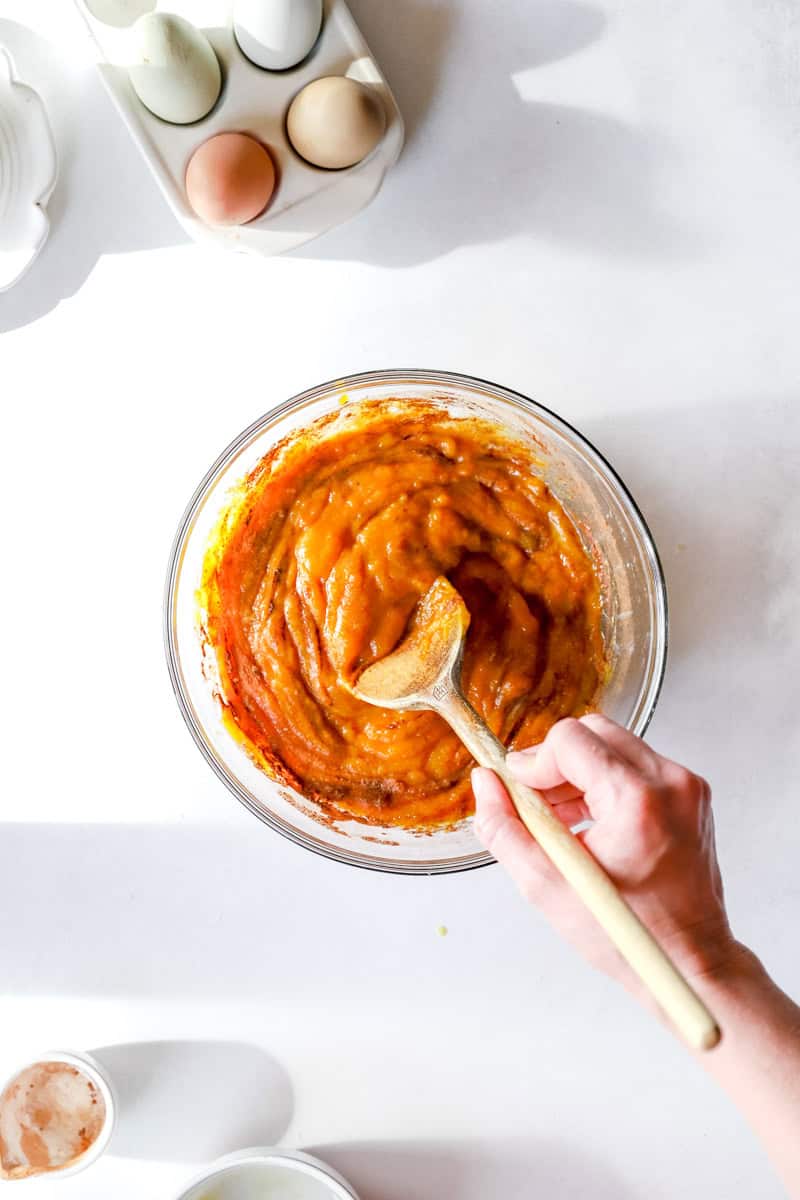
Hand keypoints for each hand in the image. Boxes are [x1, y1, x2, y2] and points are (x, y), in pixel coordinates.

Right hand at [472, 714, 735, 996]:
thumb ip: (505, 828)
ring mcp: (686, 786)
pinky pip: (635, 764)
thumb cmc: (626, 935)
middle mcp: (670, 783)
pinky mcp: (690, 795)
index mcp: (638, 801)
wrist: (689, 961)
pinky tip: (587, 820)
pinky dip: (604, 782)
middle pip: (594, 732)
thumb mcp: (546, 886)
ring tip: (559, 817)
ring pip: (614, 745)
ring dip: (578, 771)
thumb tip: (485, 783)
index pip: (571, 740)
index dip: (534, 762)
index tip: (519, 790)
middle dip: (555, 762)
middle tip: (536, 802)